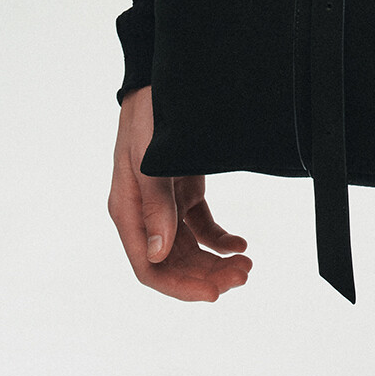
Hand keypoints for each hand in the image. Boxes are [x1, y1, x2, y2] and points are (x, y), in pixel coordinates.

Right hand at [108, 85, 251, 299]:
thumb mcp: (148, 159)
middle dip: (206, 275)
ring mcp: (164, 203)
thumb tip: (157, 256)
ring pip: (188, 249)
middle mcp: (144, 213)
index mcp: (128, 210)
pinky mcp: (182, 191)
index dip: (179, 287)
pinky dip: (220, 239)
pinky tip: (240, 244)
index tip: (213, 294)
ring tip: (246, 265)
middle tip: (243, 276)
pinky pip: (200, 226)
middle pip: (172, 263)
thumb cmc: (148, 116)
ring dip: (215, 262)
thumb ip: (154, 206)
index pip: (149, 267)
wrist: (160, 81)